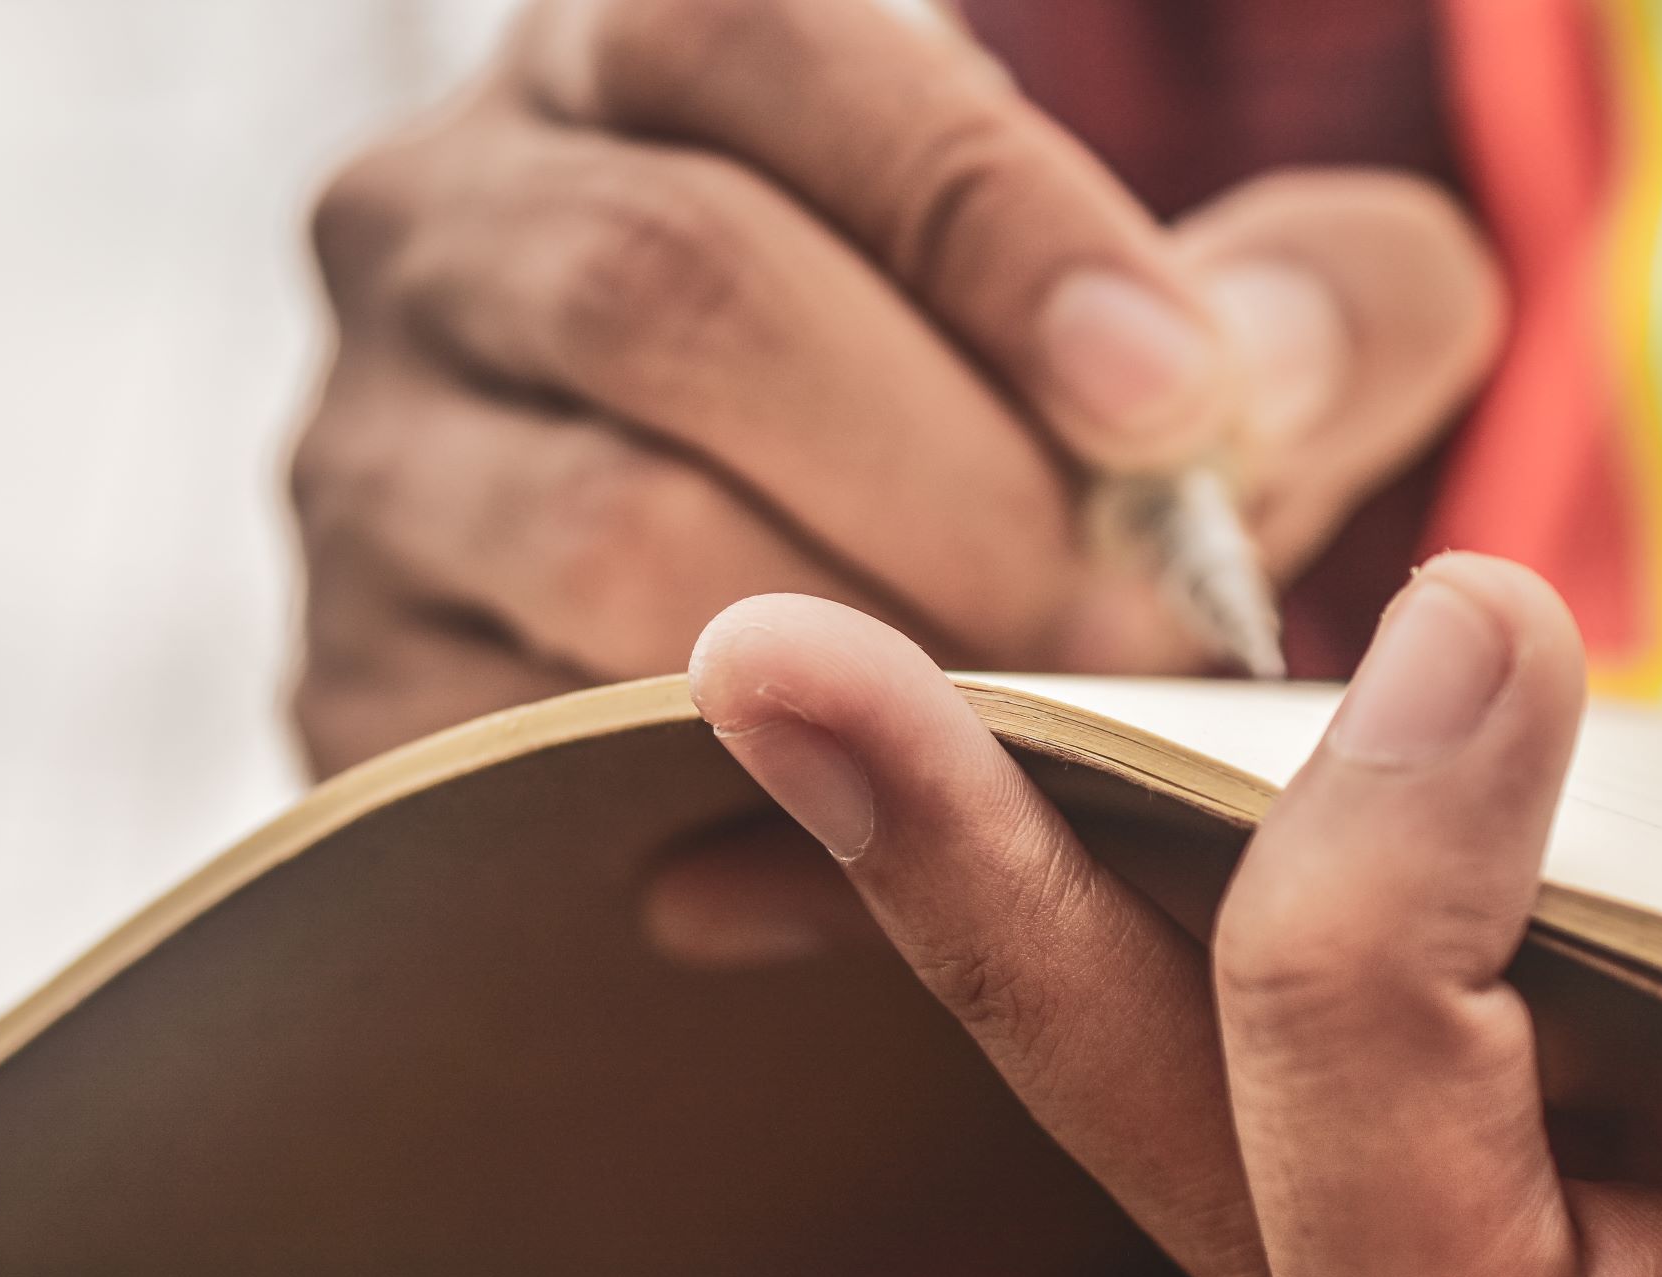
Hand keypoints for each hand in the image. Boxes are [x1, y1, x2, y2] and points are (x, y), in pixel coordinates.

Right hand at [287, 0, 1500, 775]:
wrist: (786, 682)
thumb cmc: (1009, 462)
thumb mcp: (1176, 352)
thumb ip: (1307, 308)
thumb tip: (1258, 380)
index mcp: (635, 60)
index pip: (765, 40)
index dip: (988, 214)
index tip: (1174, 403)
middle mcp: (446, 220)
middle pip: (674, 287)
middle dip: (953, 477)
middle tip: (1134, 623)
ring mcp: (373, 458)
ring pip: (605, 525)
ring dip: (867, 649)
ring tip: (1040, 723)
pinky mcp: (355, 681)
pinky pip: (537, 739)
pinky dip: (743, 788)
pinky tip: (891, 814)